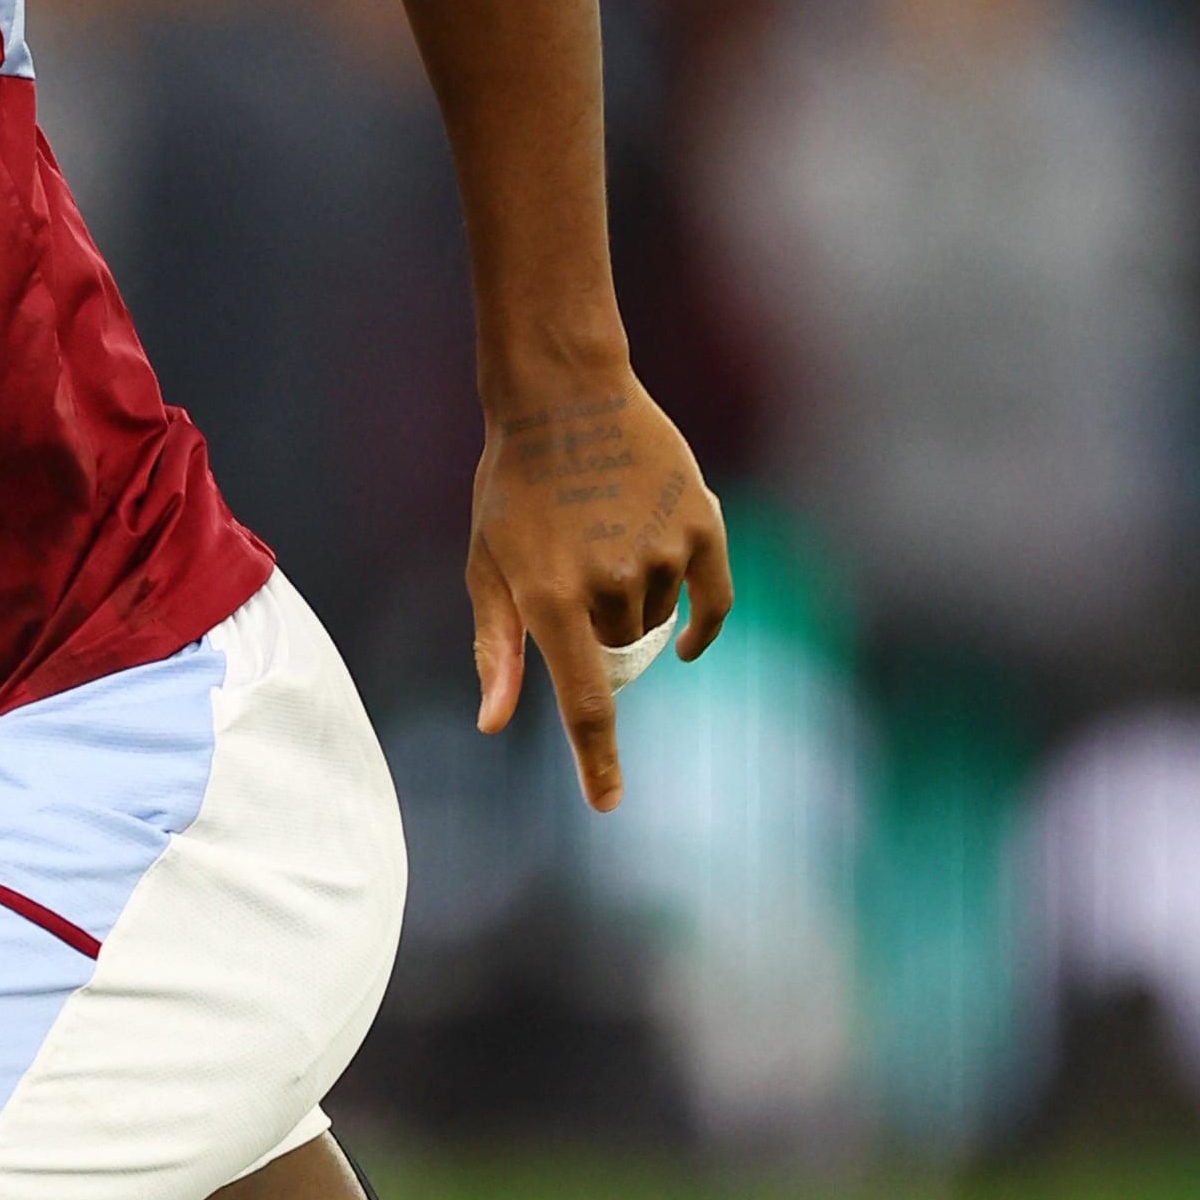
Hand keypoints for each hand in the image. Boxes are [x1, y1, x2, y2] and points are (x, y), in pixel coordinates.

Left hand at [467, 367, 730, 811]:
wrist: (564, 396)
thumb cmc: (513, 486)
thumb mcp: (487, 564)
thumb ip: (496, 646)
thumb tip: (495, 723)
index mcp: (549, 598)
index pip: (584, 703)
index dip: (598, 761)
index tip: (608, 803)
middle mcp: (610, 581)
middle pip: (620, 654)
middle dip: (599, 637)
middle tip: (576, 578)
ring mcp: (662, 551)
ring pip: (659, 623)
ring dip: (638, 608)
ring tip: (607, 545)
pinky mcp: (702, 523)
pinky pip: (713, 600)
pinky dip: (700, 626)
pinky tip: (686, 643)